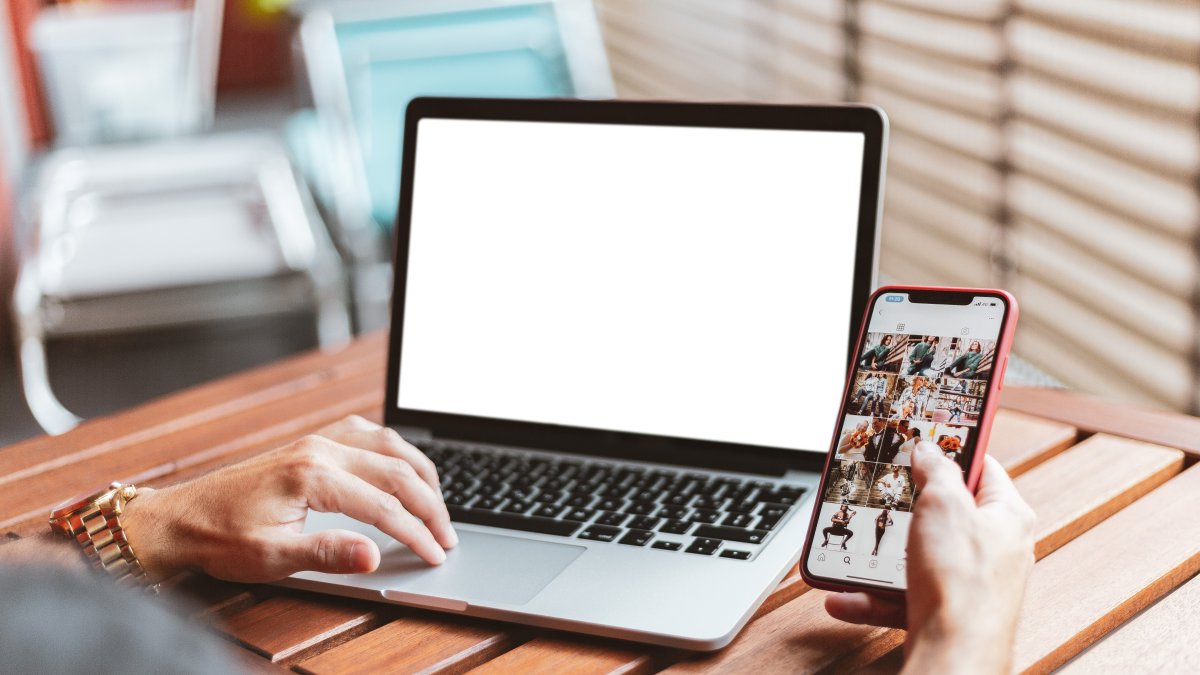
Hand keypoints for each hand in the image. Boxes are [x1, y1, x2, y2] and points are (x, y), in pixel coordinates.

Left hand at [122, 416, 457, 582]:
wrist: (179, 519)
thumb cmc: (219, 539)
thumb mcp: (272, 558)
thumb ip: (328, 554)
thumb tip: (375, 555)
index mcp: (312, 475)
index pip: (384, 507)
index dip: (416, 534)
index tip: (435, 556)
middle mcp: (319, 448)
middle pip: (397, 471)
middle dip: (430, 506)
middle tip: (447, 537)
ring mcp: (317, 440)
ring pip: (390, 444)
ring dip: (420, 472)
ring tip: (438, 504)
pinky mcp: (312, 442)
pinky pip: (368, 433)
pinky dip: (396, 451)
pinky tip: (403, 467)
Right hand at [824, 442, 1034, 673]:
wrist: (955, 654)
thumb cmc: (962, 583)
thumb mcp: (943, 504)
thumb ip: (935, 471)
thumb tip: (929, 451)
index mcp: (1008, 516)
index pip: (984, 468)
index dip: (954, 452)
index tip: (928, 442)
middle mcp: (996, 550)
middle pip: (947, 514)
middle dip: (908, 508)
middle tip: (885, 493)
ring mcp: (971, 584)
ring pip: (920, 557)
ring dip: (882, 556)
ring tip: (856, 549)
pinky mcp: (947, 612)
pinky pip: (904, 595)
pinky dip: (873, 594)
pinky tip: (847, 594)